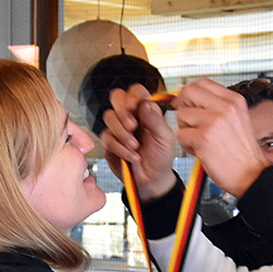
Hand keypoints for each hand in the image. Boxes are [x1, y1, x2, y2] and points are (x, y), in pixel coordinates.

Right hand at [98, 85, 176, 200]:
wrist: (153, 180)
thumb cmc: (161, 157)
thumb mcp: (165, 137)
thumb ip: (155, 119)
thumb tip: (143, 104)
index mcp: (145, 110)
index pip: (135, 91)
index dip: (134, 96)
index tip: (137, 107)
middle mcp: (130, 116)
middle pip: (117, 97)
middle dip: (123, 111)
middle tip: (134, 126)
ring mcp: (118, 129)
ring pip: (109, 116)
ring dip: (123, 132)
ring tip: (135, 146)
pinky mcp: (109, 144)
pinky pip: (107, 138)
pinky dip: (120, 148)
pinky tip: (131, 156)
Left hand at [173, 78, 272, 197]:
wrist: (251, 174)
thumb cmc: (242, 152)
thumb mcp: (237, 119)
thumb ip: (218, 106)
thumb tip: (192, 98)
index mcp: (234, 100)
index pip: (202, 82)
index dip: (190, 92)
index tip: (188, 103)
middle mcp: (225, 107)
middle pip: (188, 93)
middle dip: (184, 107)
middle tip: (190, 123)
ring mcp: (214, 122)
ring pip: (182, 115)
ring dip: (186, 130)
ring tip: (201, 140)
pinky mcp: (203, 138)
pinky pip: (181, 135)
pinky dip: (187, 145)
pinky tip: (200, 150)